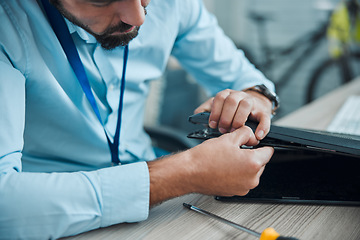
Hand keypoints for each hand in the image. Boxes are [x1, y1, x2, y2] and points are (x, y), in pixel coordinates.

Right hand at [148, 126, 273, 203]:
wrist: (189, 172)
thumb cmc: (205, 158)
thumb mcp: (228, 138)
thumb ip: (245, 134)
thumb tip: (250, 135)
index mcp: (253, 163)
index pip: (269, 151)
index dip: (260, 144)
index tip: (254, 143)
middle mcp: (251, 179)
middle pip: (260, 162)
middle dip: (251, 155)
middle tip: (235, 150)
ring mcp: (243, 188)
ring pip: (251, 172)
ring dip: (243, 165)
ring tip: (227, 159)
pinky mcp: (235, 192)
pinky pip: (241, 180)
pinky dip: (236, 174)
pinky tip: (223, 167)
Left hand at [194, 89, 272, 139]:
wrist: (253, 105)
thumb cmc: (231, 110)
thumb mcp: (218, 107)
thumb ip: (206, 110)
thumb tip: (196, 115)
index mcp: (227, 94)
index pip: (219, 98)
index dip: (215, 112)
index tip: (212, 124)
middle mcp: (239, 95)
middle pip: (231, 101)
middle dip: (225, 117)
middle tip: (222, 129)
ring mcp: (252, 102)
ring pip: (246, 105)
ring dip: (238, 119)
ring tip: (234, 131)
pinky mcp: (263, 112)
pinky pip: (264, 118)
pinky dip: (262, 127)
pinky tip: (258, 135)